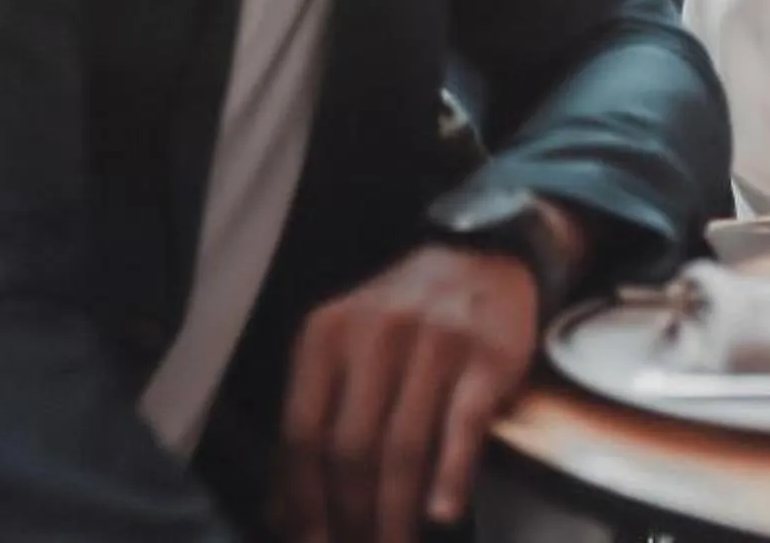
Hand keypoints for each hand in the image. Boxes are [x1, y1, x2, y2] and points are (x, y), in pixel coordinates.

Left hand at [278, 238, 549, 542]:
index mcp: (328, 334)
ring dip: (394, 514)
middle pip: (350, 447)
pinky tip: (441, 515)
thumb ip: (316, 414)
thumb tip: (283, 508)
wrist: (482, 255)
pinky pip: (462, 428)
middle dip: (349, 515)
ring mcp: (435, 344)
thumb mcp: (346, 345)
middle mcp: (377, 334)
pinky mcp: (487, 358)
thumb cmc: (403, 317)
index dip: (302, 499)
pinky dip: (449, 478)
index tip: (309, 541)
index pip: (302, 432)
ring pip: (402, 447)